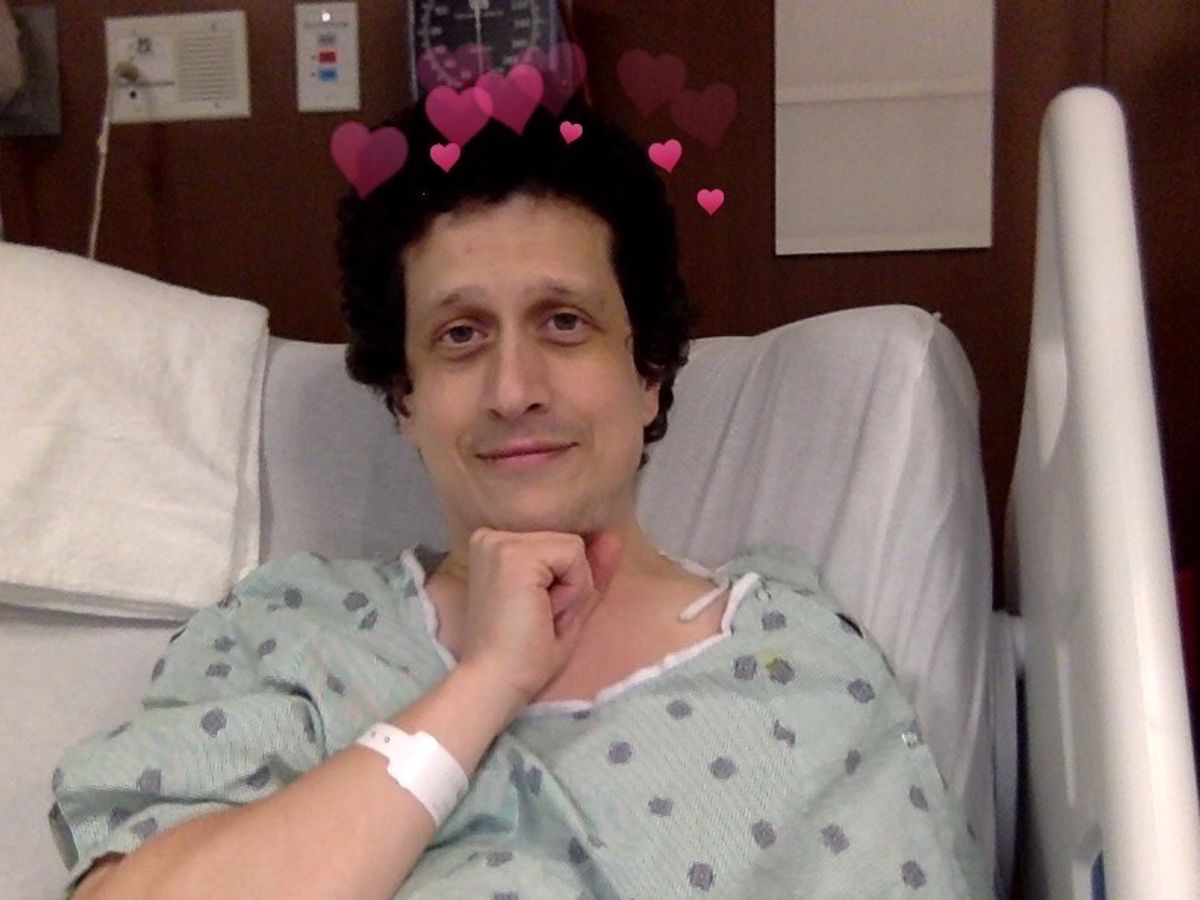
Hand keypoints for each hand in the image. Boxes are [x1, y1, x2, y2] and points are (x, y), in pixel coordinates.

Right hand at [457, 528, 621, 704]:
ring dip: (572, 588)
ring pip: (574, 548)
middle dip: (570, 584)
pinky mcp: (514, 553)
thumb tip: (614, 538)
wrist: (496, 683)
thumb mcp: (566, 605)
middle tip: (540, 618)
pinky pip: (574, 555)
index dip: (565, 584)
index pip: (558, 547)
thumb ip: (588, 571)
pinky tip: (544, 612)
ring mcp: (501, 541)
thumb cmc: (525, 654)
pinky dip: (573, 589)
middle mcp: (492, 536)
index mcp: (496, 547)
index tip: (538, 614)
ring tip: (540, 616)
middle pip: (568, 544)